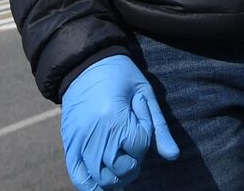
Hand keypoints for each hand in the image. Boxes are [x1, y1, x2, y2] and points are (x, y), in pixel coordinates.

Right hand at [60, 55, 178, 189]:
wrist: (85, 65)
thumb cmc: (121, 76)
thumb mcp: (145, 93)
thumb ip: (158, 127)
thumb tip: (174, 156)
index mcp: (114, 119)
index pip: (138, 146)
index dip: (145, 136)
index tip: (139, 118)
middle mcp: (94, 135)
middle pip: (121, 168)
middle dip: (134, 161)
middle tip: (135, 146)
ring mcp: (78, 143)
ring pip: (101, 178)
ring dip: (117, 176)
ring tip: (123, 161)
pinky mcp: (69, 146)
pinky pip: (78, 177)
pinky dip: (92, 185)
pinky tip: (104, 180)